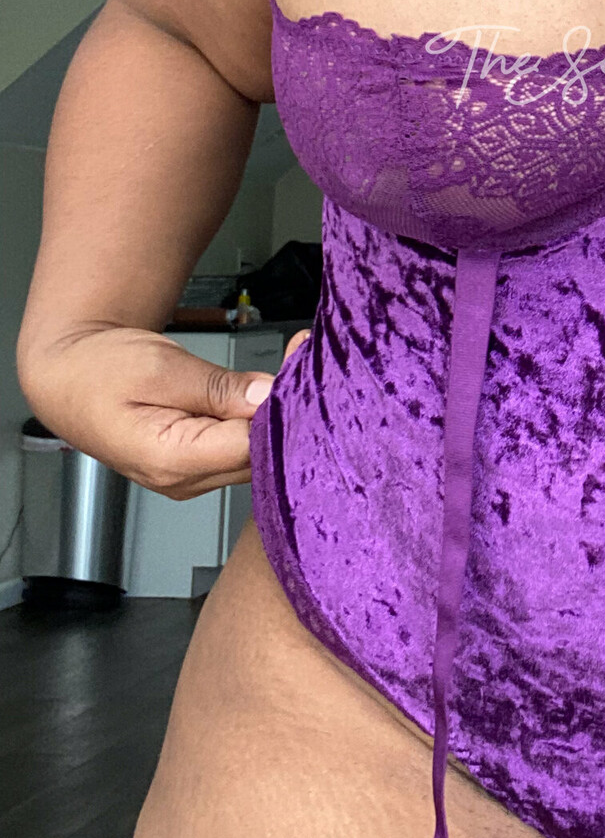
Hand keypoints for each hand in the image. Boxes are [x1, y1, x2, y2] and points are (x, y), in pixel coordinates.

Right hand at [23, 323, 282, 501]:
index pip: (251, 446)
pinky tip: (263, 391)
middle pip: (258, 455)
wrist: (68, 375)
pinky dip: (255, 420)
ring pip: (254, 455)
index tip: (299, 370)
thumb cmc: (98, 371)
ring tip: (286, 367)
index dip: (280, 408)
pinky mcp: (197, 466)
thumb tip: (268, 396)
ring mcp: (191, 477)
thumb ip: (218, 388)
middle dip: (284, 409)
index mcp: (171, 461)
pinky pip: (240, 449)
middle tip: (301, 357)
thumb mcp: (161, 366)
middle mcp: (183, 480)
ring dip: (272, 415)